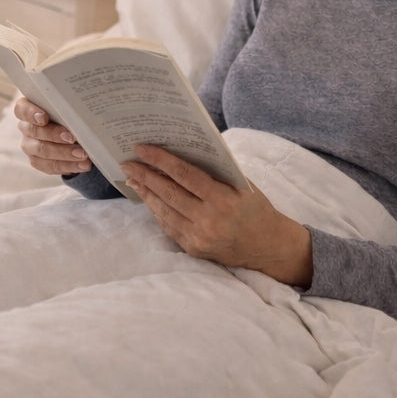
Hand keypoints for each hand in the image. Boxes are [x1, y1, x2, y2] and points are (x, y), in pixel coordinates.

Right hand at [14, 96, 91, 175]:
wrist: (72, 130)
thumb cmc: (68, 111)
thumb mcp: (67, 104)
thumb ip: (69, 102)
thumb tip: (84, 103)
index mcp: (28, 109)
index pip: (22, 109)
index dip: (31, 113)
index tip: (44, 118)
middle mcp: (26, 127)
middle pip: (34, 131)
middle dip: (54, 135)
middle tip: (72, 137)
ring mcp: (30, 146)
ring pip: (42, 151)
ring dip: (64, 153)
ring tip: (83, 155)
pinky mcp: (38, 162)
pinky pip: (50, 166)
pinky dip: (68, 165)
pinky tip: (83, 165)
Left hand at [121, 144, 313, 287]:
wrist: (268, 246)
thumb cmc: (255, 207)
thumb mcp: (241, 184)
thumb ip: (215, 172)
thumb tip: (180, 152)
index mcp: (224, 199)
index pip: (185, 175)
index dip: (161, 160)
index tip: (142, 148)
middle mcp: (210, 221)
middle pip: (168, 193)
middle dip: (145, 175)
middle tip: (128, 161)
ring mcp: (199, 237)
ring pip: (164, 211)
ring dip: (146, 192)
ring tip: (132, 177)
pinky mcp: (193, 249)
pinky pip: (168, 226)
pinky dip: (157, 209)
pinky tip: (148, 197)